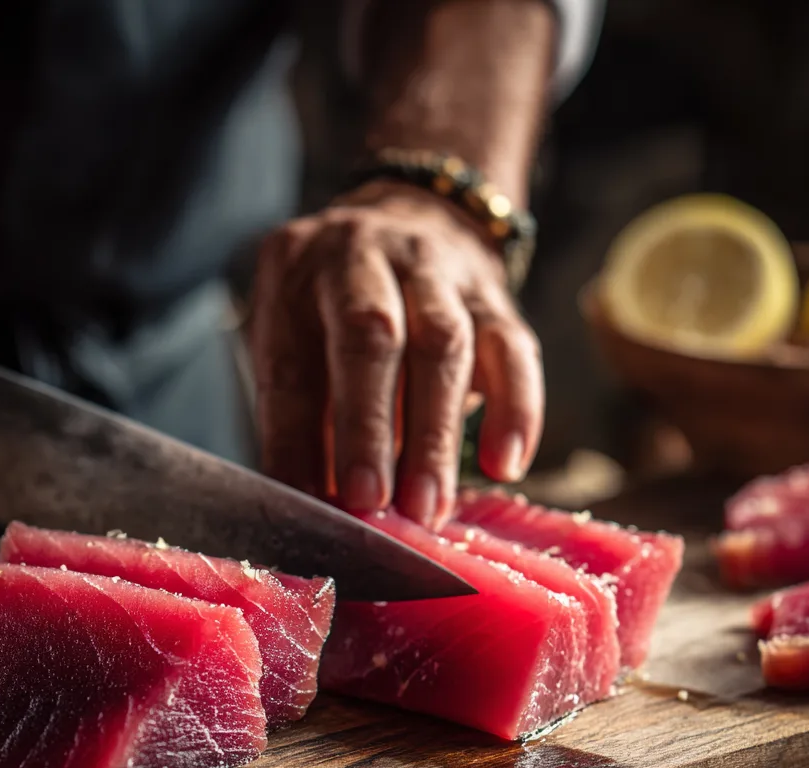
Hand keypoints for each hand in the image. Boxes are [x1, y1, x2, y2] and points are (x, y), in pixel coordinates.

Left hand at [249, 181, 543, 528]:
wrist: (410, 219)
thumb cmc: (333, 307)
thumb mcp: (294, 338)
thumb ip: (299, 413)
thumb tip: (312, 505)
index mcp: (295, 269)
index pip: (292, 364)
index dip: (298, 438)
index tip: (310, 503)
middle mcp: (364, 254)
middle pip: (371, 336)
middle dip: (368, 427)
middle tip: (371, 504)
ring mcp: (434, 268)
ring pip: (444, 345)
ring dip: (435, 437)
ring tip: (428, 508)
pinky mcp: (493, 295)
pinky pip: (513, 349)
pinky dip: (515, 409)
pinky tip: (506, 465)